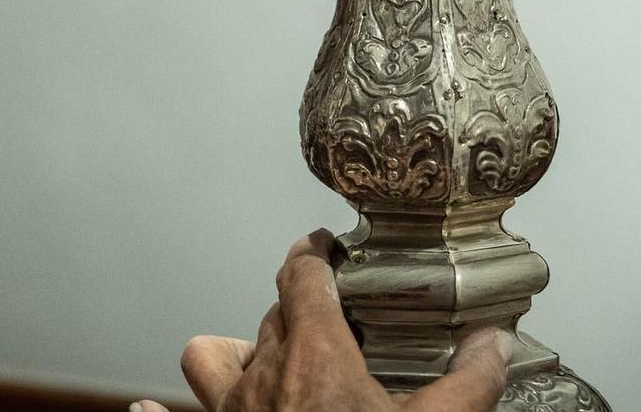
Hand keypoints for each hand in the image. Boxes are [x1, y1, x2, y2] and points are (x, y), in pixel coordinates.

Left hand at [141, 231, 512, 411]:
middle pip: (271, 316)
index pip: (302, 275)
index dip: (315, 253)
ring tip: (261, 357)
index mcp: (315, 356)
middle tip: (330, 315)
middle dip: (298, 308)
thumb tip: (495, 343)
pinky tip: (145, 411)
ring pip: (211, 357)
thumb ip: (469, 383)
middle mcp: (261, 376)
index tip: (327, 245)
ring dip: (233, 350)